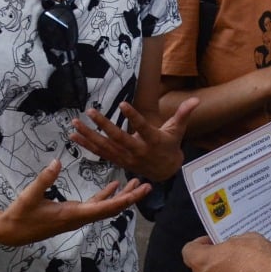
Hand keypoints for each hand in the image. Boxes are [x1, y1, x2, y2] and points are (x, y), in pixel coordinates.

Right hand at [0, 159, 150, 246]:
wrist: (11, 232)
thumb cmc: (20, 214)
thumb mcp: (29, 196)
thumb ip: (44, 180)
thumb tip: (57, 162)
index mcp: (74, 214)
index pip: (105, 208)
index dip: (124, 200)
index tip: (140, 191)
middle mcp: (80, 217)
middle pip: (112, 209)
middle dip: (131, 198)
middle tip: (149, 185)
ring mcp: (78, 216)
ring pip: (106, 207)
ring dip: (122, 196)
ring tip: (138, 184)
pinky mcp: (73, 213)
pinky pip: (96, 205)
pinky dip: (107, 196)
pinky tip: (114, 185)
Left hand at [70, 98, 198, 181]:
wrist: (166, 171)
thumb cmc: (170, 146)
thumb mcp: (178, 130)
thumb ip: (184, 114)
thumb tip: (196, 99)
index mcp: (153, 141)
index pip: (142, 128)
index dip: (133, 117)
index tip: (122, 104)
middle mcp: (137, 151)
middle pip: (118, 138)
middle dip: (103, 125)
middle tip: (90, 112)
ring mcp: (126, 158)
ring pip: (105, 147)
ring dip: (88, 136)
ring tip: (75, 124)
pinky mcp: (118, 161)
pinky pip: (100, 153)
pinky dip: (87, 145)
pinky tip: (74, 137)